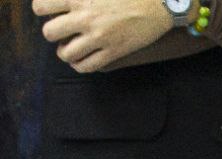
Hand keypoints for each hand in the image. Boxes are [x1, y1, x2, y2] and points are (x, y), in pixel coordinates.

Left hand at [34, 0, 174, 73]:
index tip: (52, 12)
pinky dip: (80, 65)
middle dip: (53, 33)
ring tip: (72, 48)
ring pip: (66, 53)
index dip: (43, 10)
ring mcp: (99, 37)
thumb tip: (67, 0)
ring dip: (65, 52)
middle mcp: (85, 18)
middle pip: (49, 33)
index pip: (41, 6)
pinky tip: (83, 60)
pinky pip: (87, 66)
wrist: (158, 5)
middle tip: (63, 31)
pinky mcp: (113, 52)